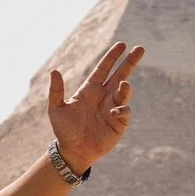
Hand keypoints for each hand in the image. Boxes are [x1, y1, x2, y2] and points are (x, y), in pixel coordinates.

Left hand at [48, 42, 143, 176]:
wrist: (73, 151)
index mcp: (89, 90)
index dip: (112, 57)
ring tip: (124, 84)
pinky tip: (114, 112)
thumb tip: (54, 71)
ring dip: (125, 87)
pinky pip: (125, 111)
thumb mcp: (56, 109)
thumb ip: (56, 91)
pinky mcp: (119, 122)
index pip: (103, 69)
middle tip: (140, 48)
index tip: (121, 44)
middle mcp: (103, 96)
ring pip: (124, 91)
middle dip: (130, 62)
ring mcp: (113, 108)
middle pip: (120, 74)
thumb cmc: (64, 130)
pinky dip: (122, 109)